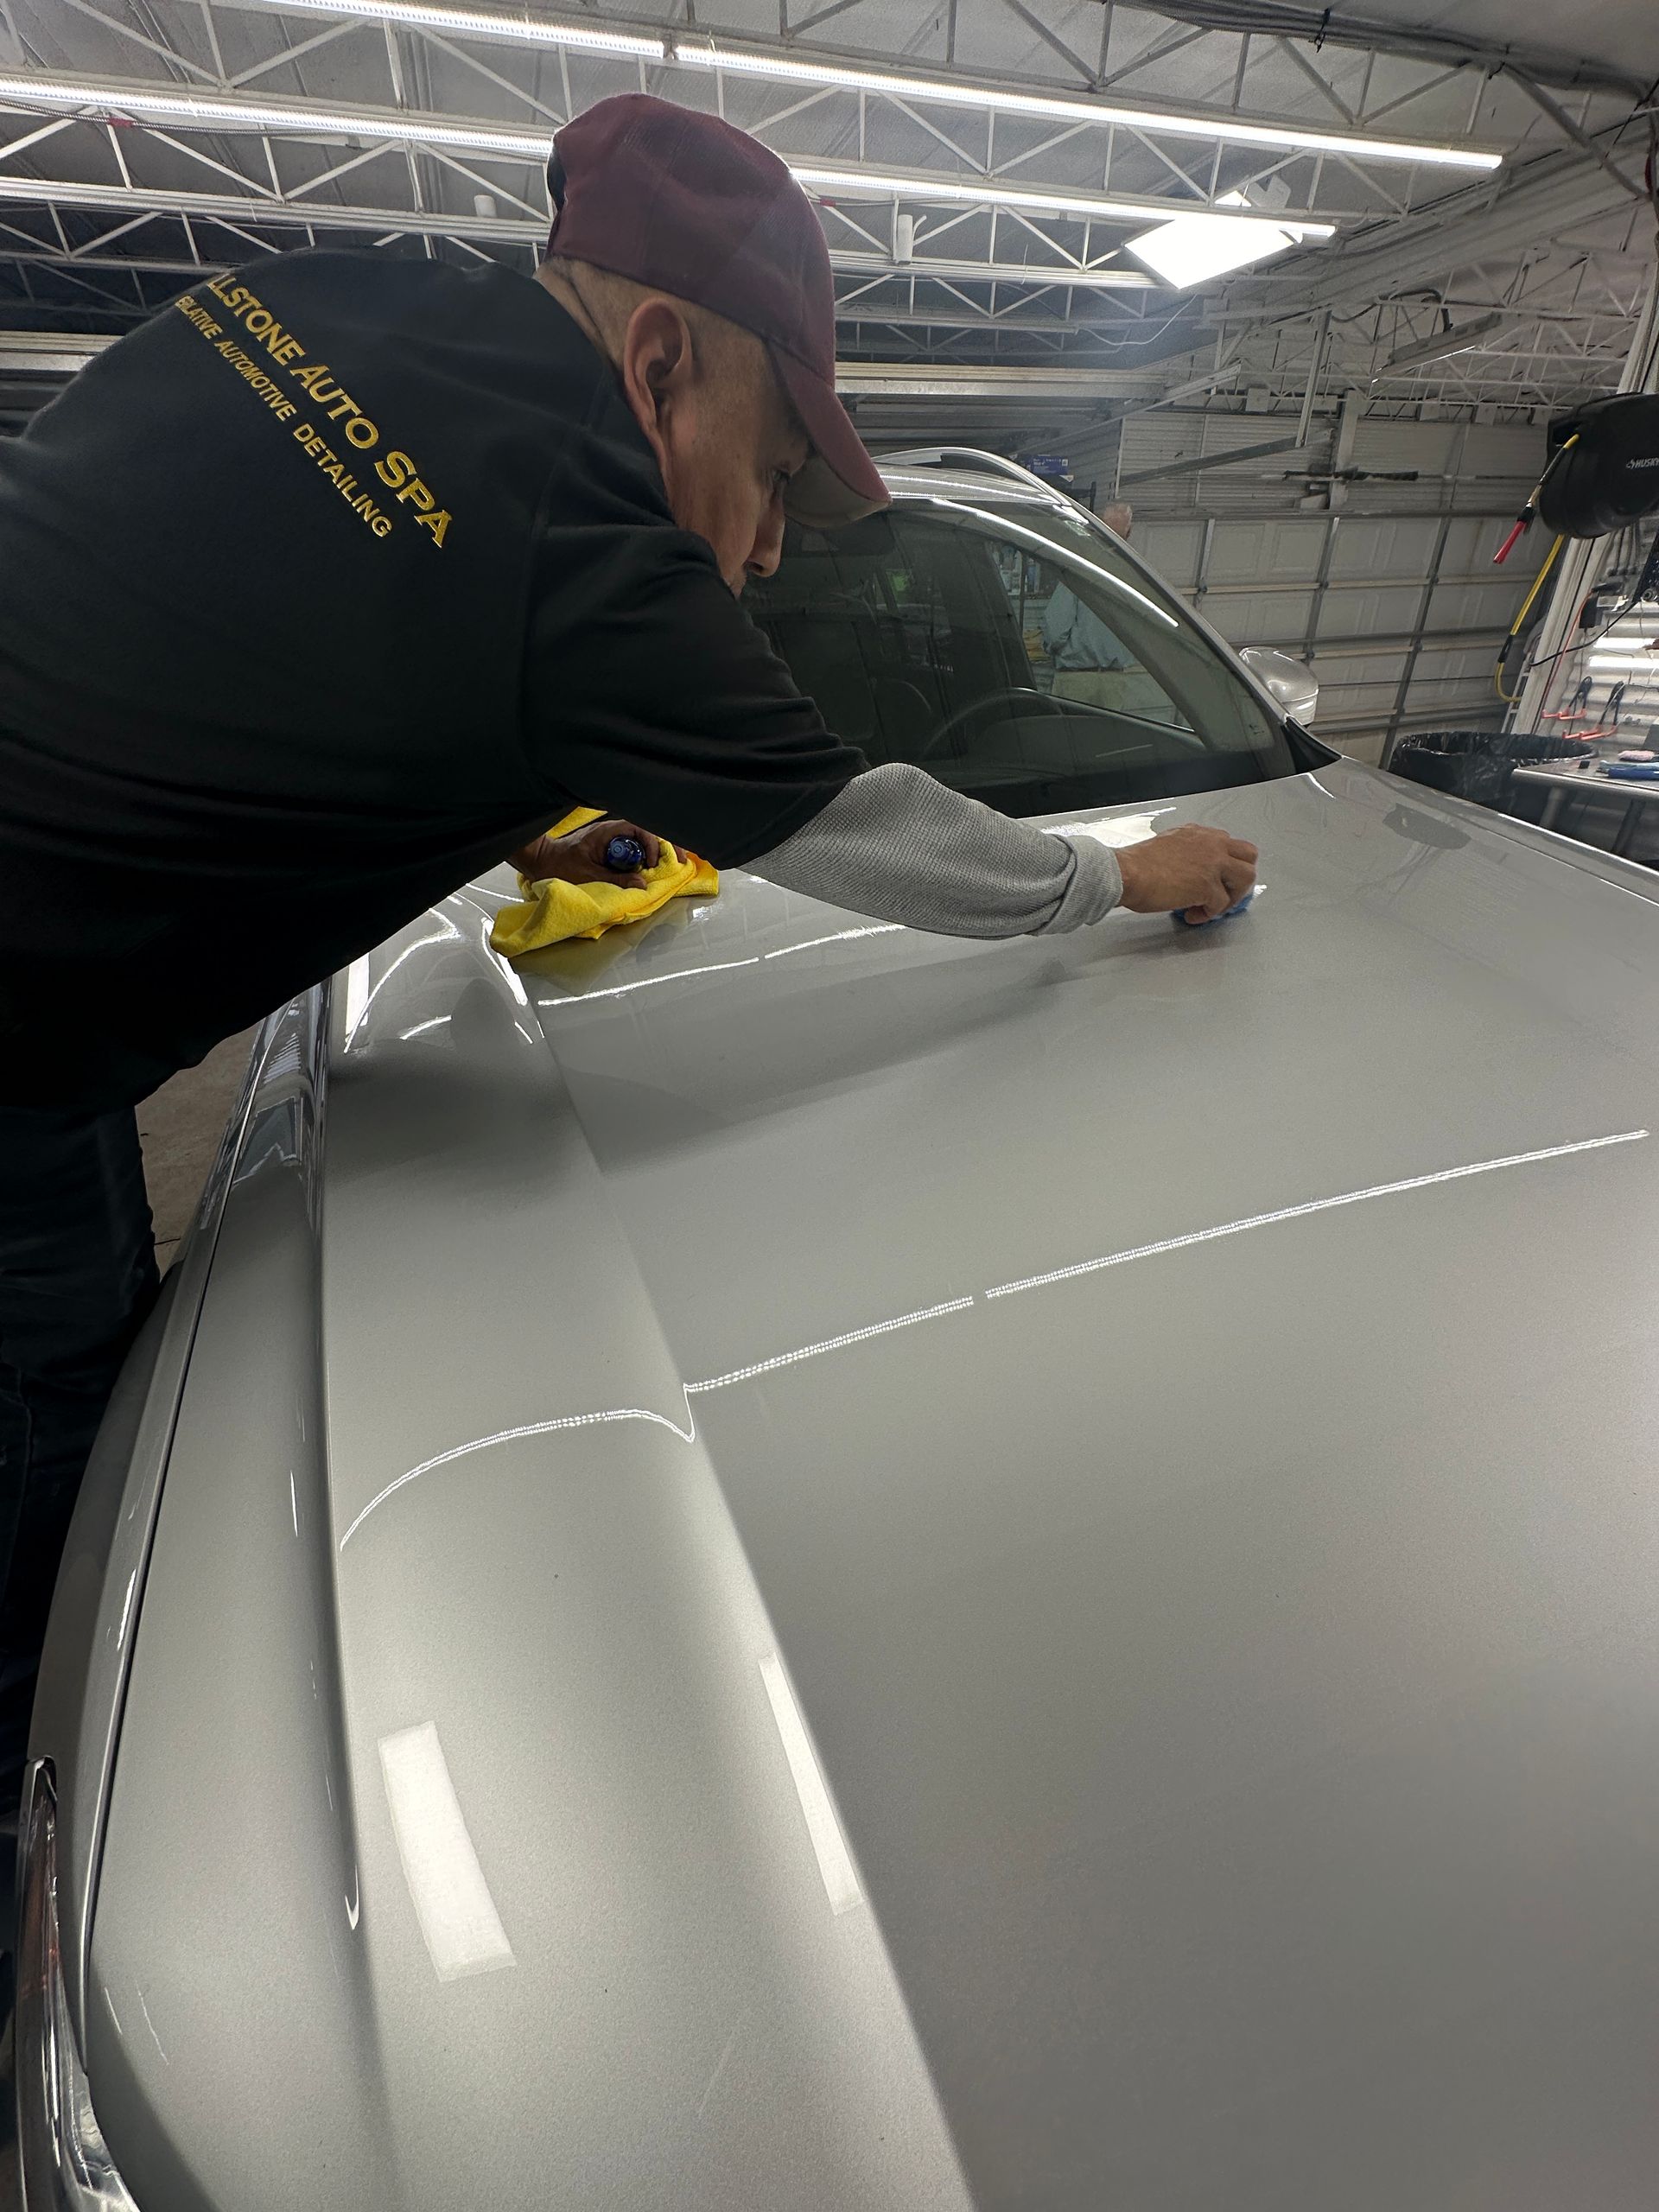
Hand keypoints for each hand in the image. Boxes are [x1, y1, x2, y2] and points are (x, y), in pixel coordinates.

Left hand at [509, 818, 668, 890]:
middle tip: (678, 862)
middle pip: (647, 833)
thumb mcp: (589, 875)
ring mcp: (612, 840)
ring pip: (641, 843)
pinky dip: (642, 860)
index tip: (653, 863)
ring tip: (662, 869)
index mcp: (607, 832)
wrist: (542, 861)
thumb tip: (642, 885)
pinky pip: (632, 851)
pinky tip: (647, 870)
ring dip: (653, 855)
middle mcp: (612, 832)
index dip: (652, 844)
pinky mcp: (610, 849)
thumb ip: (616, 880)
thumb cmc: (559, 865)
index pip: (640, 829)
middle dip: (663, 847)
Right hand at [1115, 824, 1257, 923]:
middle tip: (1227, 892)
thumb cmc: (1137, 863)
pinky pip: (1221, 905)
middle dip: (1240, 877)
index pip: (1229, 844)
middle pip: (1249, 856)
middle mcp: (1211, 844)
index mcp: (1199, 834)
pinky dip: (1207, 915)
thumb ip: (1186, 853)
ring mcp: (1213, 864)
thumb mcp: (1168, 845)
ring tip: (1214, 906)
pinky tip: (1192, 916)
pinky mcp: (1208, 886)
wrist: (1127, 873)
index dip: (1227, 865)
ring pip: (1246, 878)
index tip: (1219, 878)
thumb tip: (1190, 872)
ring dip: (1232, 896)